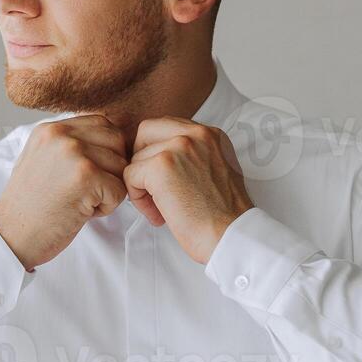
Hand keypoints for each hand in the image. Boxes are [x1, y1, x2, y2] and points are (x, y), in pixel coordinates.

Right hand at [0, 114, 129, 270]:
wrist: (11, 236)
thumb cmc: (28, 206)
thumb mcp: (40, 160)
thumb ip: (68, 145)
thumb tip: (106, 140)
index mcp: (50, 129)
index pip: (102, 124)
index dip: (106, 150)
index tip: (89, 174)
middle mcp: (62, 135)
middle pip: (117, 141)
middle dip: (112, 168)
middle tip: (87, 190)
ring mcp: (75, 154)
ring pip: (121, 166)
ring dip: (108, 189)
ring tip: (80, 201)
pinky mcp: (86, 177)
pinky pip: (119, 190)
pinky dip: (106, 207)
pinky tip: (81, 212)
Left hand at [123, 118, 254, 264]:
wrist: (231, 234)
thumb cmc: (224, 215)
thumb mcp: (216, 170)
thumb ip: (193, 156)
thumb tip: (163, 157)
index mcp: (210, 134)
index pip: (167, 127)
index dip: (158, 152)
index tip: (166, 178)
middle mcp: (195, 134)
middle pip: (146, 132)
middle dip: (142, 160)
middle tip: (153, 187)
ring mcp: (177, 147)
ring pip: (136, 159)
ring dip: (142, 187)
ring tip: (162, 209)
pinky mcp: (160, 167)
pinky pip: (130, 176)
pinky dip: (138, 200)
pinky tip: (158, 215)